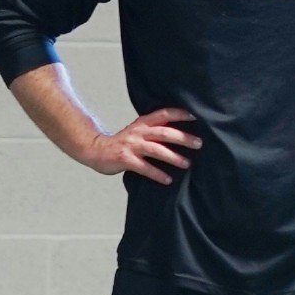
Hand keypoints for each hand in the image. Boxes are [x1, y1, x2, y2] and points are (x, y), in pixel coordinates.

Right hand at [83, 107, 201, 184]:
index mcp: (142, 123)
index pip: (164, 114)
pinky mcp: (125, 160)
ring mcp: (131, 146)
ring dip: (173, 157)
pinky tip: (167, 180)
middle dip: (183, 137)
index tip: (195, 116)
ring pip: (156, 150)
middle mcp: (138, 132)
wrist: (95, 150)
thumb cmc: (121, 143)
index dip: (180, 114)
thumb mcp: (137, 131)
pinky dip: (157, 174)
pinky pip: (144, 167)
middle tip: (199, 144)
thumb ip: (153, 131)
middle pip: (164, 132)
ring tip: (186, 164)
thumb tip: (179, 135)